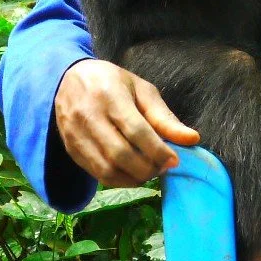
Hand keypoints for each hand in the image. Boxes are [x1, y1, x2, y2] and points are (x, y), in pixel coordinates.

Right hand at [54, 59, 199, 186]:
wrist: (68, 79)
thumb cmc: (112, 83)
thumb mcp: (142, 90)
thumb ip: (165, 117)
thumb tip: (192, 139)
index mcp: (110, 96)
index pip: (136, 130)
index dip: (158, 150)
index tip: (174, 160)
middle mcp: (89, 117)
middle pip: (120, 154)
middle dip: (147, 168)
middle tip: (163, 167)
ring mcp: (76, 135)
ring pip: (107, 169)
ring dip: (134, 178)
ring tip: (149, 171)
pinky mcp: (70, 150)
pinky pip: (97, 174)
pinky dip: (119, 180)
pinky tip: (132, 174)